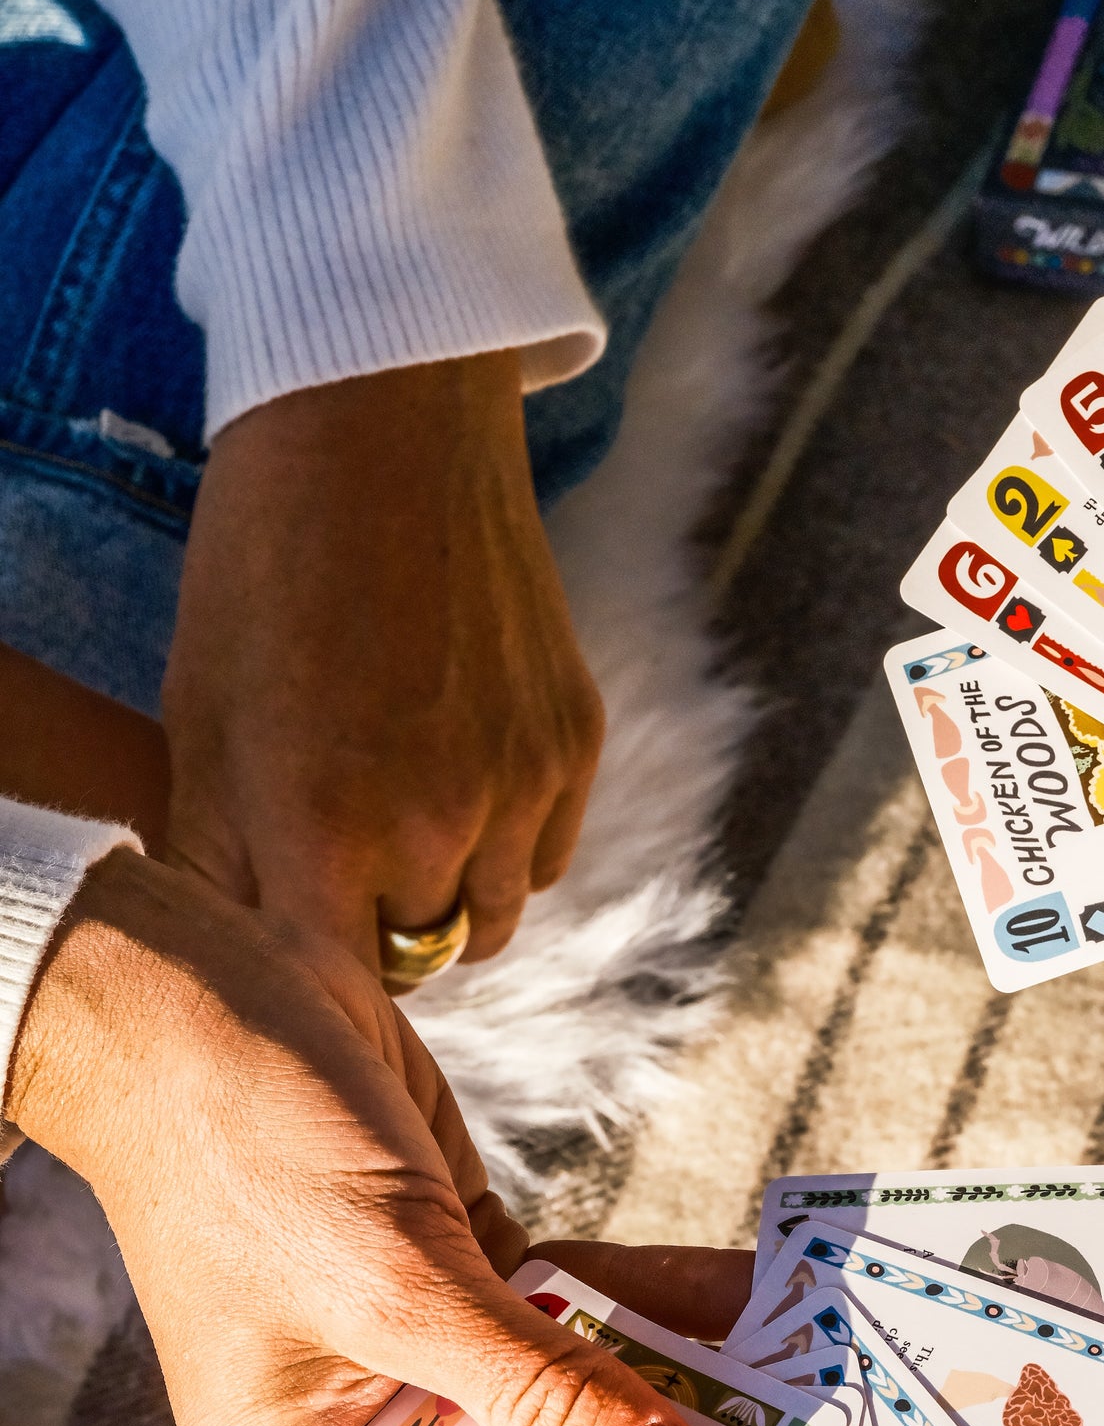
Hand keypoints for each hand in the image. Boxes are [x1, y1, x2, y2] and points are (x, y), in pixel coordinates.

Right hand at [6, 851, 720, 1425]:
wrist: (201, 984)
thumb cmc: (242, 1147)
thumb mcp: (401, 1294)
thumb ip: (541, 1396)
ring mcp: (418, 1354)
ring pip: (567, 1392)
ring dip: (674, 1384)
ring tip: (807, 1399)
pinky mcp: (462, 1273)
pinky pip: (574, 1311)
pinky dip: (648, 1306)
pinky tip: (749, 1311)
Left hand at [160, 352, 602, 975]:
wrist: (379, 431)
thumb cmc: (264, 569)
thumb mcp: (205, 719)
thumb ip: (222, 859)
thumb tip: (241, 955)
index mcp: (321, 830)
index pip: (337, 992)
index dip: (321, 994)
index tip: (306, 972)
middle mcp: (435, 826)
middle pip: (418, 960)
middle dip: (378, 929)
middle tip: (341, 860)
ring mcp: (519, 787)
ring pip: (493, 920)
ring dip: (450, 896)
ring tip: (404, 817)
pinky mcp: (575, 743)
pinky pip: (549, 856)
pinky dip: (509, 843)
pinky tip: (462, 770)